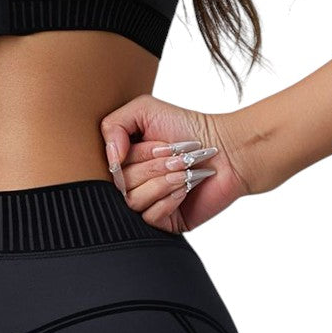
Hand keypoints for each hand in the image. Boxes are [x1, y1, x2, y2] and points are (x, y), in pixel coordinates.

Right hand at [100, 94, 254, 233]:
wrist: (224, 149)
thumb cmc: (186, 127)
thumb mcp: (143, 110)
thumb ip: (112, 126)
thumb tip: (110, 160)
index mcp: (121, 159)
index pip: (107, 166)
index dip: (133, 154)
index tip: (158, 142)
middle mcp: (129, 182)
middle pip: (119, 184)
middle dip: (153, 166)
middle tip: (177, 157)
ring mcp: (146, 203)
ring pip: (132, 201)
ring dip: (163, 182)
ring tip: (184, 171)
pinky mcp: (164, 222)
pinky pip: (149, 218)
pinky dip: (168, 200)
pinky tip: (185, 190)